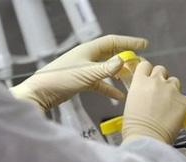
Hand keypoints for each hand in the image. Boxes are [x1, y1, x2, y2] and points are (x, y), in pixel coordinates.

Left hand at [10, 35, 147, 110]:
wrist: (41, 92)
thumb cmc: (61, 78)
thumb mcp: (86, 73)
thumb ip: (106, 68)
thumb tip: (124, 61)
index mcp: (89, 49)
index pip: (113, 42)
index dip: (129, 42)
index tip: (144, 44)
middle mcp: (89, 57)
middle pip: (112, 54)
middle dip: (126, 58)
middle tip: (140, 64)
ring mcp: (86, 69)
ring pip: (108, 69)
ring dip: (119, 74)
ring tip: (132, 79)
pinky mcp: (83, 81)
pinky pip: (101, 83)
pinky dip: (109, 89)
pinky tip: (118, 97)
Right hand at [122, 61, 185, 143]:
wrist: (147, 138)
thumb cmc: (134, 127)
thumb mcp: (130, 103)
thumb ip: (140, 91)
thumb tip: (145, 92)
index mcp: (140, 82)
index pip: (145, 65)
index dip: (147, 71)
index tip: (148, 77)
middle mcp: (156, 81)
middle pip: (161, 70)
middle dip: (161, 78)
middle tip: (159, 92)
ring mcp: (172, 90)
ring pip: (174, 81)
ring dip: (171, 89)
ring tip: (167, 104)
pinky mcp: (184, 100)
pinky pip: (183, 97)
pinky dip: (179, 103)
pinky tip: (174, 114)